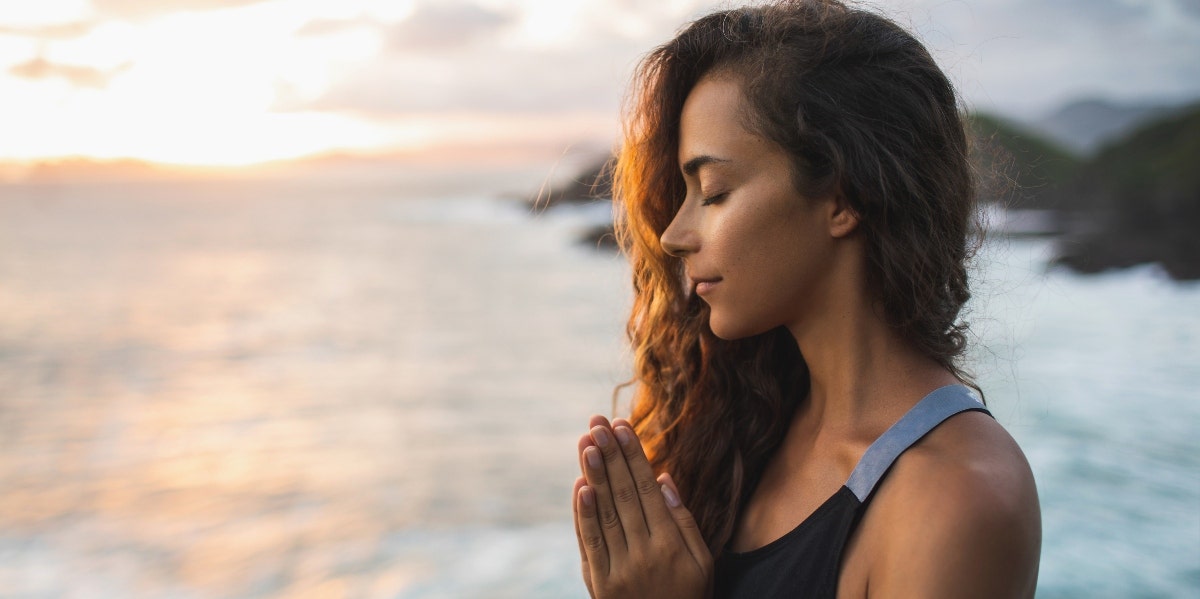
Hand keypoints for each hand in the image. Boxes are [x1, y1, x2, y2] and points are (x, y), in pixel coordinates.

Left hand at [572, 415, 712, 598]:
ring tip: (586, 443)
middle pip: (625, 494)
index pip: (648, 489)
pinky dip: (583, 514)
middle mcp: (645, 553)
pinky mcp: (600, 584)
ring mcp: (620, 569)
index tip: (622, 427)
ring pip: (605, 513)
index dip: (633, 456)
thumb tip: (665, 478)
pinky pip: (590, 542)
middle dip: (610, 455)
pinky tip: (580, 486)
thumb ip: (684, 520)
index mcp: (672, 545)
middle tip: (598, 423)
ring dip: (594, 475)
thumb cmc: (689, 598)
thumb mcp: (702, 562)